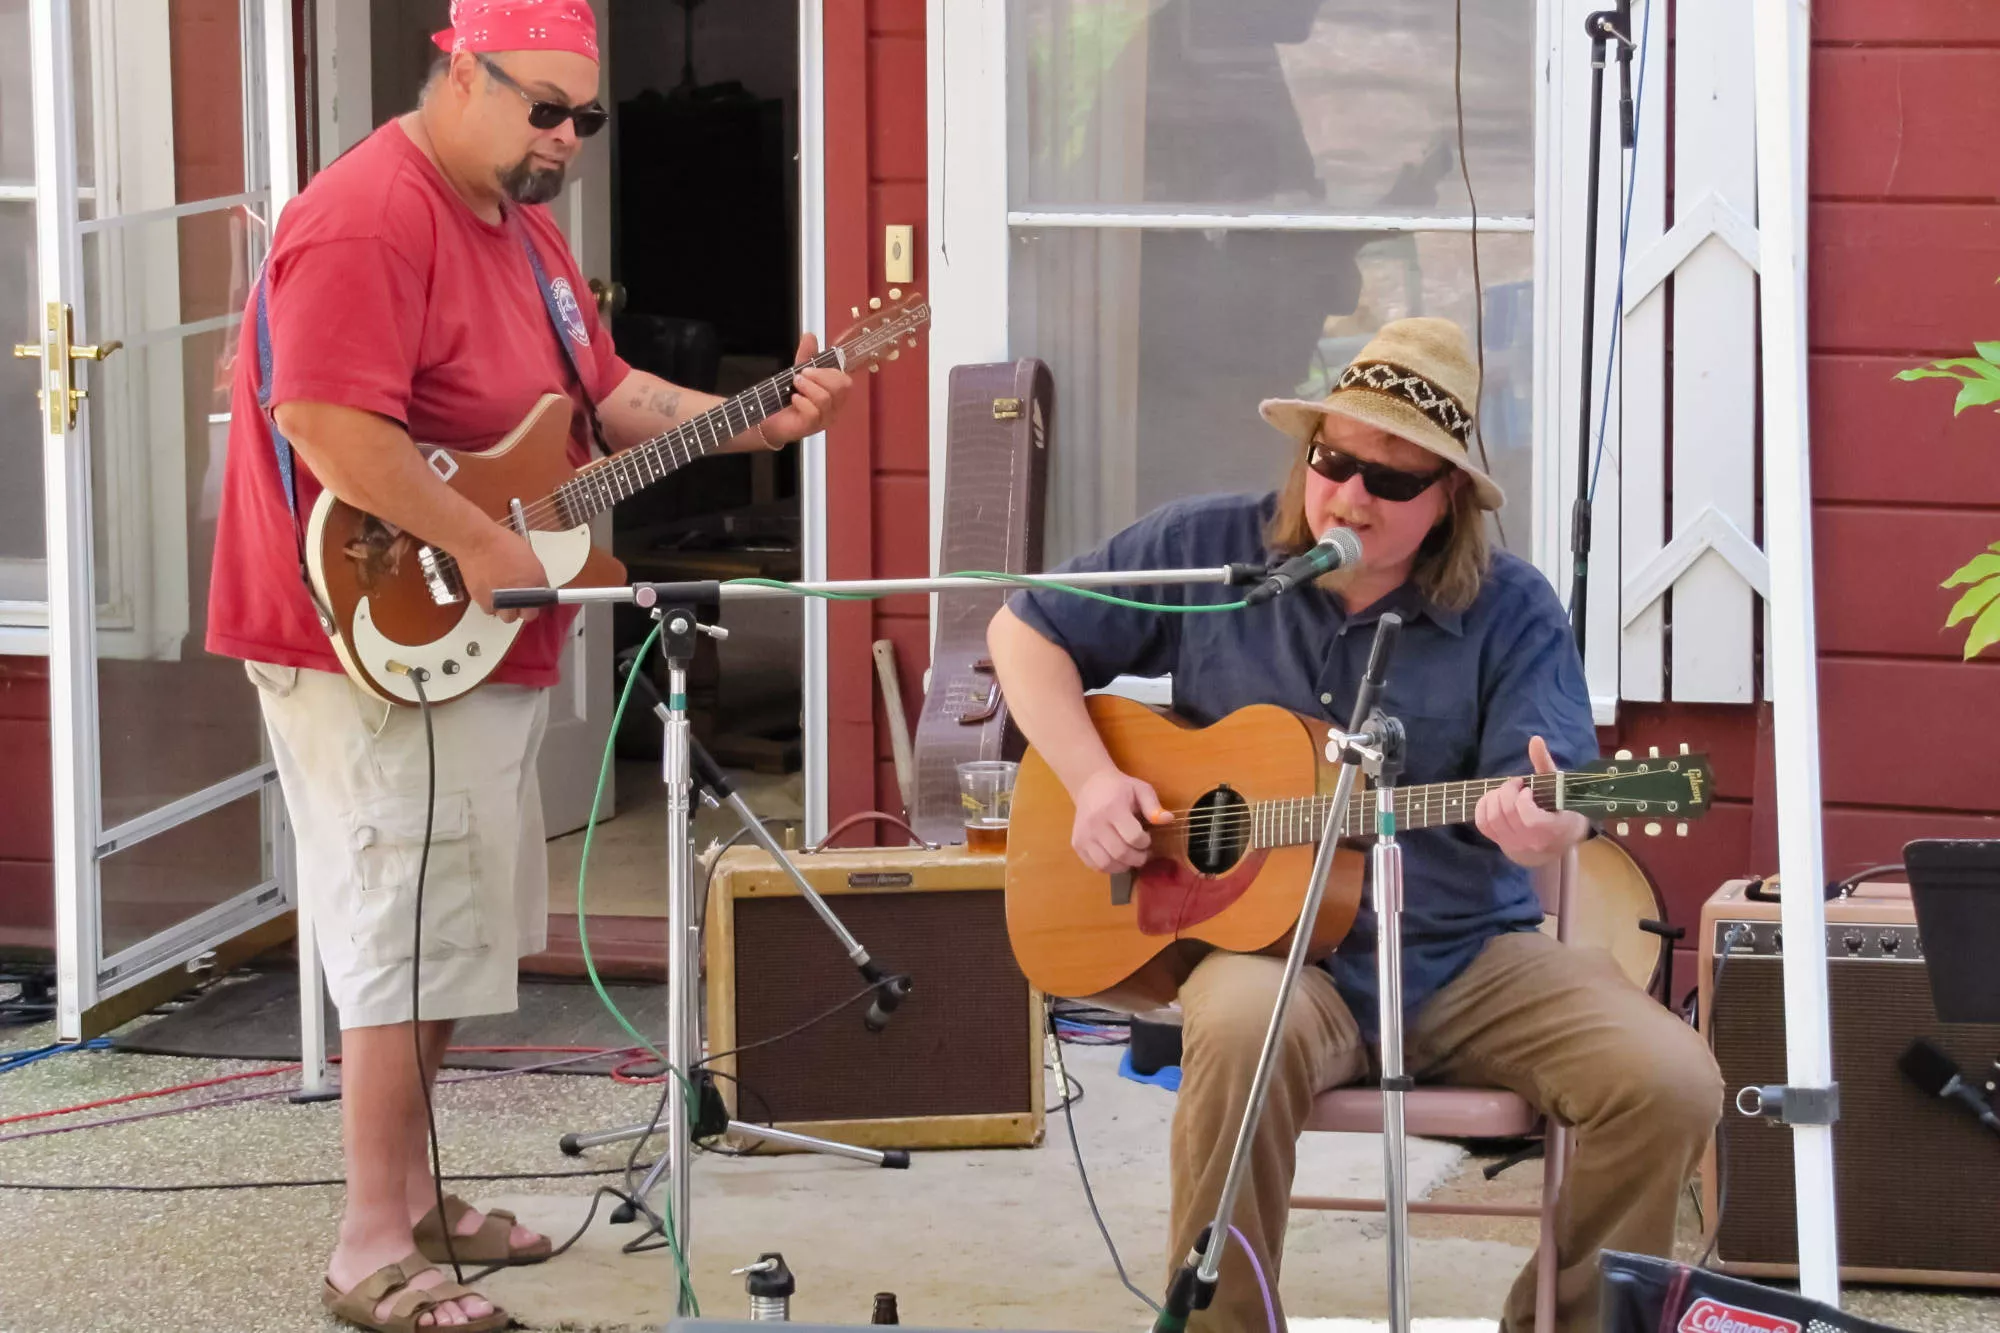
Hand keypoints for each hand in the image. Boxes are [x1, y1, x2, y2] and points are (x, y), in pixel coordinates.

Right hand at [457, 529, 547, 623]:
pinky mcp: (485, 602)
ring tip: (503, 597)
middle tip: (519, 600)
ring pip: (509, 617)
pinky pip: (491, 611)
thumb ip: (534, 575)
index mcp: (535, 580)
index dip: (538, 601)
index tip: (534, 599)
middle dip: (525, 609)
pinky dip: (491, 605)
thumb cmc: (501, 542)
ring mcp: (503, 601)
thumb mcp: (527, 555)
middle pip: (528, 615)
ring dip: (507, 610)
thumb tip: (536, 586)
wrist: (476, 541)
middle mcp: (521, 594)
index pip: (544, 602)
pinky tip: (489, 593)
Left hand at [759, 334, 852, 444]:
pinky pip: (813, 412)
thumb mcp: (799, 373)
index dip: (830, 371)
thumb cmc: (788, 399)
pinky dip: (801, 401)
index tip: (810, 366)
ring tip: (795, 385)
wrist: (771, 419)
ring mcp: (824, 418)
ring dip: (807, 387)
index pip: (845, 380)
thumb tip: (810, 335)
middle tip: (802, 375)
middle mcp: (834, 407)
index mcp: (835, 393)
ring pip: (825, 398)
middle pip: (842, 387)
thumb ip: (806, 355)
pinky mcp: (812, 427)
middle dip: (820, 375)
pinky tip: (793, 399)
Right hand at [1070, 768, 1170, 873]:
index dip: (1145, 842)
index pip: (1133, 837)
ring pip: (1106, 864)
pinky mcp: (1077, 844)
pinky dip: (1109, 867)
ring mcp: (1083, 836)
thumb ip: (1153, 806)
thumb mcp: (1140, 789)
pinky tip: (1116, 858)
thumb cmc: (1119, 788)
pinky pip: (1095, 866)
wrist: (1090, 785)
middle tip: (1143, 853)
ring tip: (1131, 857)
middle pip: (1120, 853)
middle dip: (1138, 858)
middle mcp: (1095, 824)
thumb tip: (1168, 820)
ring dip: (1124, 865)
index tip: (1147, 838)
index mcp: (1113, 809)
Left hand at [1474, 735, 1590, 868]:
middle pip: (1506, 813)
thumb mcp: (1560, 789)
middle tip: (1515, 783)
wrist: (1557, 843)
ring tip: (1504, 790)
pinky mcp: (1501, 843)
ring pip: (1492, 819)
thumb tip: (1535, 739)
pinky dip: (1483, 806)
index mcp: (1550, 829)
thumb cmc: (1563, 812)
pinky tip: (1494, 798)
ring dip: (1493, 797)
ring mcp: (1514, 845)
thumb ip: (1545, 764)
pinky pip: (1483, 825)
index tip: (1527, 788)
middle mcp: (1530, 841)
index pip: (1528, 816)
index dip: (1521, 798)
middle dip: (1506, 791)